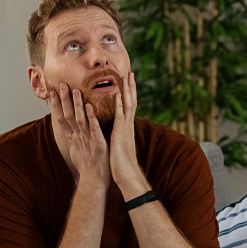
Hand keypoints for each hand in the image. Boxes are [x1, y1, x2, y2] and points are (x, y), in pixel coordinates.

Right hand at [47, 83, 109, 187]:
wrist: (94, 182)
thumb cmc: (88, 167)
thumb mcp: (77, 150)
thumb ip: (73, 138)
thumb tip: (69, 130)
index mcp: (73, 138)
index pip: (62, 118)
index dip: (56, 105)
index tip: (52, 92)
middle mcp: (78, 137)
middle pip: (68, 116)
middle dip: (64, 100)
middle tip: (61, 85)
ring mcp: (87, 140)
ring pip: (80, 120)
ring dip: (77, 105)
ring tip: (75, 91)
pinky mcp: (98, 145)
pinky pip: (95, 130)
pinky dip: (92, 119)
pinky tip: (91, 108)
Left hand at [111, 72, 147, 195]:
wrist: (126, 175)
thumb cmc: (120, 163)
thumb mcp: (118, 144)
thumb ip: (117, 135)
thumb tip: (116, 130)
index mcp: (126, 127)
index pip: (128, 106)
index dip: (128, 94)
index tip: (127, 81)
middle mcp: (127, 126)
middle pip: (130, 102)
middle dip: (130, 87)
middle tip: (130, 72)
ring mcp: (125, 129)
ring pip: (127, 105)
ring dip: (126, 91)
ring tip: (126, 77)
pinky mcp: (121, 135)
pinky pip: (120, 117)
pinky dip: (119, 105)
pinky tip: (118, 95)